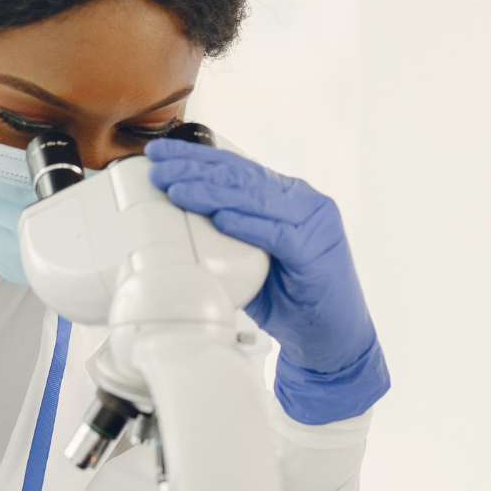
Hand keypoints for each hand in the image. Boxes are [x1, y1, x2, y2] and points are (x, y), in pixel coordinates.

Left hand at [147, 139, 389, 424]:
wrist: (332, 337)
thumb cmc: (290, 297)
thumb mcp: (250, 259)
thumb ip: (225, 237)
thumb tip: (173, 226)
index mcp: (286, 196)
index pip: (236, 167)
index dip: (197, 157)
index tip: (161, 153)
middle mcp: (303, 201)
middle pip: (241, 176)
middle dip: (195, 167)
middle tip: (159, 164)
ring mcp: (314, 223)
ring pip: (255, 198)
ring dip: (211, 191)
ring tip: (177, 188)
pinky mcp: (317, 250)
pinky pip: (276, 233)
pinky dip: (246, 224)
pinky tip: (220, 218)